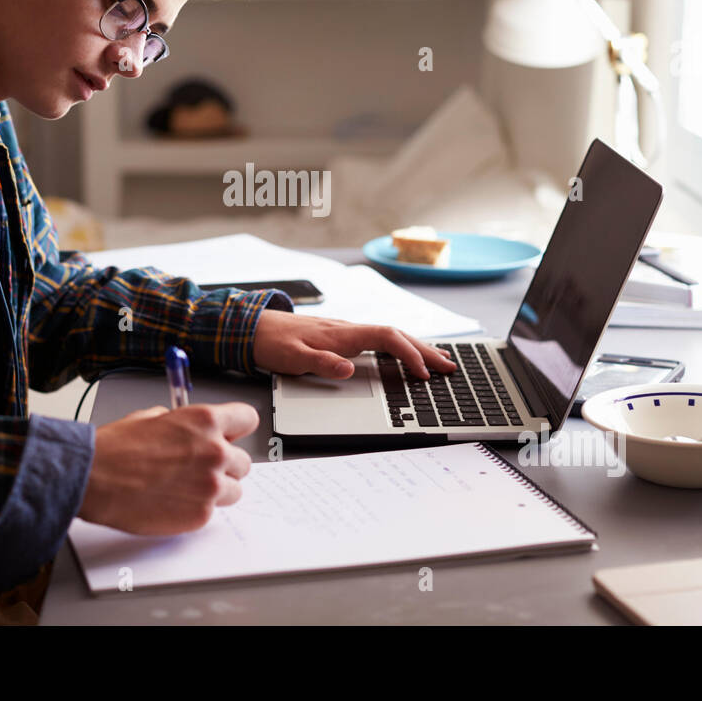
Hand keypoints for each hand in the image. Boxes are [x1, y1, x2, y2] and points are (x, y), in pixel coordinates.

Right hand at [77, 402, 258, 534]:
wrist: (94, 479)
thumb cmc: (116, 448)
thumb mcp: (153, 417)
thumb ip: (184, 424)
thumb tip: (193, 431)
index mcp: (205, 422)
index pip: (248, 419)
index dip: (236, 428)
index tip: (230, 435)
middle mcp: (215, 452)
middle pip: (244, 461)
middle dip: (224, 464)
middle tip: (200, 468)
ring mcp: (210, 486)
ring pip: (234, 490)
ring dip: (216, 489)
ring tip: (186, 488)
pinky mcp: (200, 515)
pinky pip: (212, 512)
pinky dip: (196, 509)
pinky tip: (172, 502)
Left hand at [252, 309, 457, 379]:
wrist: (252, 327)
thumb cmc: (272, 342)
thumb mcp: (292, 357)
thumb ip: (321, 363)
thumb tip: (349, 368)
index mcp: (342, 334)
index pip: (386, 338)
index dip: (408, 353)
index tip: (423, 372)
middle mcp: (349, 330)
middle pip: (396, 335)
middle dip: (424, 350)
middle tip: (449, 366)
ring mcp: (347, 332)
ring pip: (390, 337)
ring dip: (415, 348)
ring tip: (438, 360)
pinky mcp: (342, 337)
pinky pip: (380, 340)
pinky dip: (399, 348)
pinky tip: (404, 355)